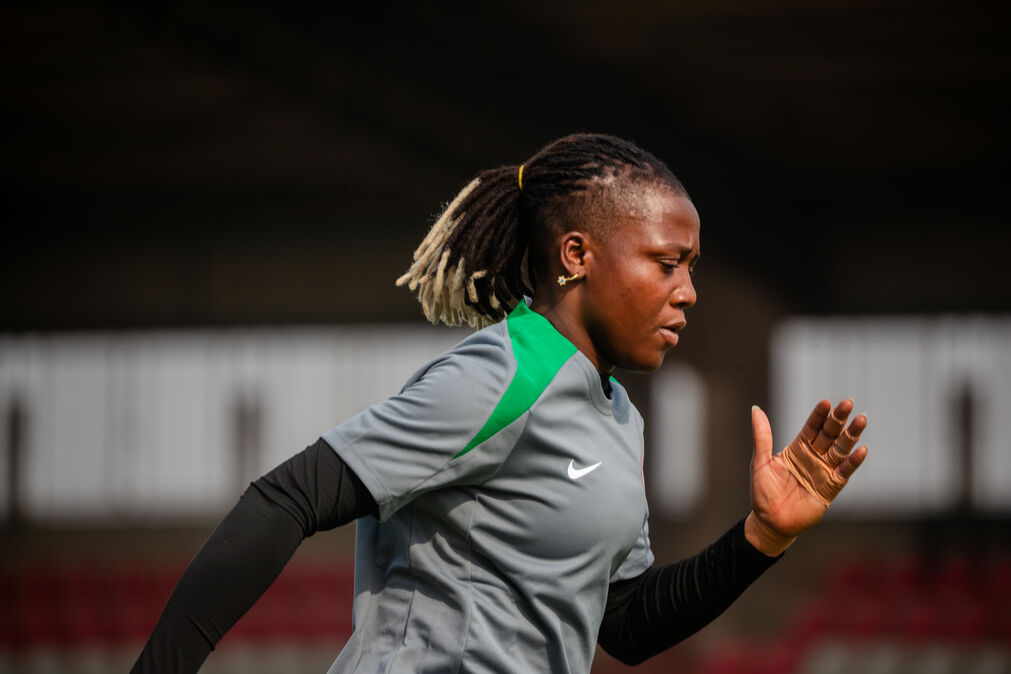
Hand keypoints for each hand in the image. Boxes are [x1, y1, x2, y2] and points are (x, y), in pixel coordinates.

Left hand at [745, 399, 867, 555]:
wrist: (769, 522)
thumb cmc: (762, 493)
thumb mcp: (760, 462)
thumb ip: (762, 437)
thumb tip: (756, 409)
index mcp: (797, 449)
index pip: (811, 427)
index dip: (819, 415)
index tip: (827, 402)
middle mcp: (813, 457)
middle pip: (829, 434)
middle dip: (839, 419)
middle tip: (847, 403)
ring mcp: (823, 472)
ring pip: (841, 450)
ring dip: (851, 436)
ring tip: (861, 420)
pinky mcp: (830, 488)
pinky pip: (844, 472)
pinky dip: (853, 462)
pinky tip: (861, 450)